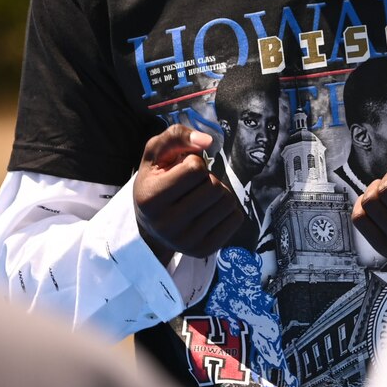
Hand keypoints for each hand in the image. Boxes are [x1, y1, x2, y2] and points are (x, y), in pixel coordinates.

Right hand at [133, 125, 247, 265]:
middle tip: (194, 185)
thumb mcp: (155, 153)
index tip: (180, 170)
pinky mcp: (204, 250)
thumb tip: (208, 141)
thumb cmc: (155, 182)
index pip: (195, 168)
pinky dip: (228, 209)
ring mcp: (186, 241)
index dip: (193, 162)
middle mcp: (167, 225)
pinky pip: (236, 219)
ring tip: (201, 196)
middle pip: (214, 187)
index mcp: (151, 198)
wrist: (150, 226)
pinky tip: (210, 210)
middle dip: (208, 178)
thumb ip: (177, 136)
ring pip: (227, 202)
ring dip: (219, 192)